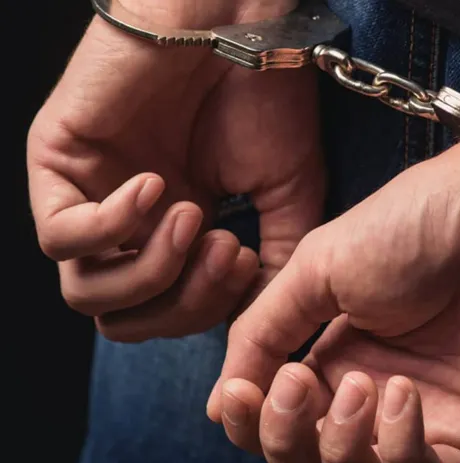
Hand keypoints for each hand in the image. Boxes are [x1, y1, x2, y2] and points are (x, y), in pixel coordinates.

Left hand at [26, 0, 323, 339]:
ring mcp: (87, 194)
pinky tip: (157, 184)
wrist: (241, 24)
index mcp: (174, 236)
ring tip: (194, 215)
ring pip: (86, 293)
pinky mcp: (55, 161)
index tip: (249, 260)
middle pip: (122, 320)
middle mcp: (126, 224)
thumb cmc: (264, 98)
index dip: (207, 309)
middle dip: (182, 303)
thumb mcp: (287, 197)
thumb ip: (276, 263)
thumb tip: (260, 318)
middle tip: (227, 250)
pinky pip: (60, 236)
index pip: (166, 316)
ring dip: (152, 270)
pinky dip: (114, 226)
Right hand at [207, 138, 459, 462]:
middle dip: (285, 440)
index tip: (241, 392)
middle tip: (292, 385)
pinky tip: (400, 395)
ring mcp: (432, 424)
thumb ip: (262, 334)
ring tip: (355, 386)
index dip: (251, 422)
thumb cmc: (421, 222)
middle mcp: (380, 400)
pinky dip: (398, 455)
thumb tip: (220, 405)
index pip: (280, 424)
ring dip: (337, 451)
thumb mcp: (319, 267)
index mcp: (339, 358)